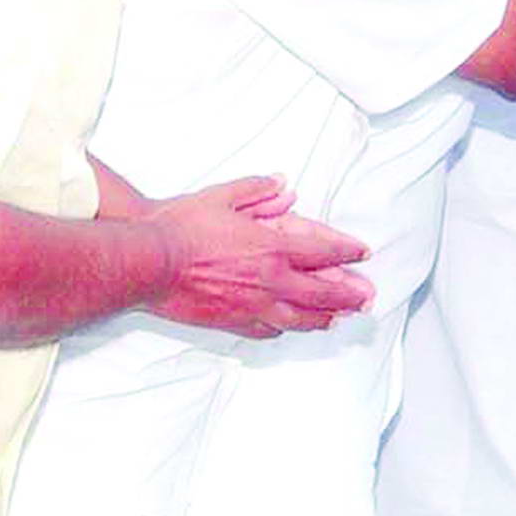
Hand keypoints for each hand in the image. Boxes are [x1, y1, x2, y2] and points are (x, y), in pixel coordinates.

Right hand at [145, 174, 374, 338]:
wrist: (148, 264)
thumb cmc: (180, 229)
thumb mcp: (221, 196)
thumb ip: (256, 190)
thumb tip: (281, 185)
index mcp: (271, 248)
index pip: (323, 252)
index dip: (347, 251)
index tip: (362, 253)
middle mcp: (270, 281)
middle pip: (323, 292)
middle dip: (350, 295)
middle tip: (368, 298)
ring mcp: (253, 306)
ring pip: (301, 318)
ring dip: (325, 317)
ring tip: (339, 318)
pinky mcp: (233, 321)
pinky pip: (268, 330)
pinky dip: (286, 329)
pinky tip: (290, 327)